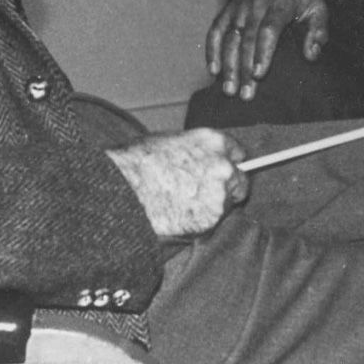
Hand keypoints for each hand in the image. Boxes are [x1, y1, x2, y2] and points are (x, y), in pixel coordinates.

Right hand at [106, 129, 246, 239]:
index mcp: (213, 142)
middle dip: (227, 187)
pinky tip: (179, 216)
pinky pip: (212, 223)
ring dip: (213, 206)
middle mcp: (223, 167)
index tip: (221, 171)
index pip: (238, 153)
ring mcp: (220, 194)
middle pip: (239, 180)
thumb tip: (200, 158)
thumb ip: (195, 150)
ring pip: (227, 204)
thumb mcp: (169, 141)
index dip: (227, 163)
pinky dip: (201, 223)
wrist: (123, 190)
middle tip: (203, 194)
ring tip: (183, 205)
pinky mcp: (211, 219)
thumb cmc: (136, 163)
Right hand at [205, 0, 329, 99]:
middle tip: (245, 94)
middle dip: (244, 68)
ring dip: (228, 65)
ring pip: (229, 38)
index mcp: (280, 3)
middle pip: (247, 39)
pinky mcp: (227, 10)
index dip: (262, 53)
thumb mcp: (318, 6)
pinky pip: (216, 31)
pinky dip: (212, 51)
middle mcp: (256, 4)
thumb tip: (311, 54)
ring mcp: (239, 7)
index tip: (260, 74)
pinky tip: (213, 70)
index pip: (269, 29)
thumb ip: (319, 30)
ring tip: (229, 89)